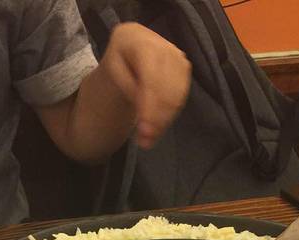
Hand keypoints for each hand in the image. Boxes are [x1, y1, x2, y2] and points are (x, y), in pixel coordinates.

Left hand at [99, 23, 191, 148]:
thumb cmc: (119, 63)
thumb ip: (129, 89)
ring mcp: (176, 54)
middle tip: (145, 141)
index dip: (149, 105)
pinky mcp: (184, 66)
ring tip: (150, 138)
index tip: (144, 129)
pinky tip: (158, 125)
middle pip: (165, 87)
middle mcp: (161, 43)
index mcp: (136, 39)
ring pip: (176, 94)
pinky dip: (170, 114)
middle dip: (157, 118)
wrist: (130, 51)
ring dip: (164, 120)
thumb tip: (147, 114)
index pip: (149, 76)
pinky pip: (182, 95)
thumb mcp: (114, 74)